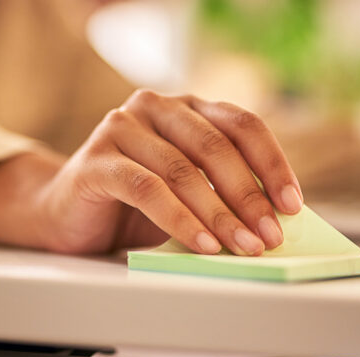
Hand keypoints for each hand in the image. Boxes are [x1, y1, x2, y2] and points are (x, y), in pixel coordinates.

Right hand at [0, 89, 303, 254]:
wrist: (67, 214)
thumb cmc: (135, 206)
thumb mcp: (189, 192)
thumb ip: (223, 192)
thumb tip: (276, 220)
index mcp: (186, 108)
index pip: (242, 125)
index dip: (273, 164)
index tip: (292, 205)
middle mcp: (155, 107)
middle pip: (216, 147)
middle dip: (249, 196)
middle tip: (269, 236)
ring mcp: (121, 128)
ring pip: (183, 171)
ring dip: (220, 214)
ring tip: (243, 246)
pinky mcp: (96, 159)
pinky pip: (148, 190)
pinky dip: (181, 220)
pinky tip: (203, 244)